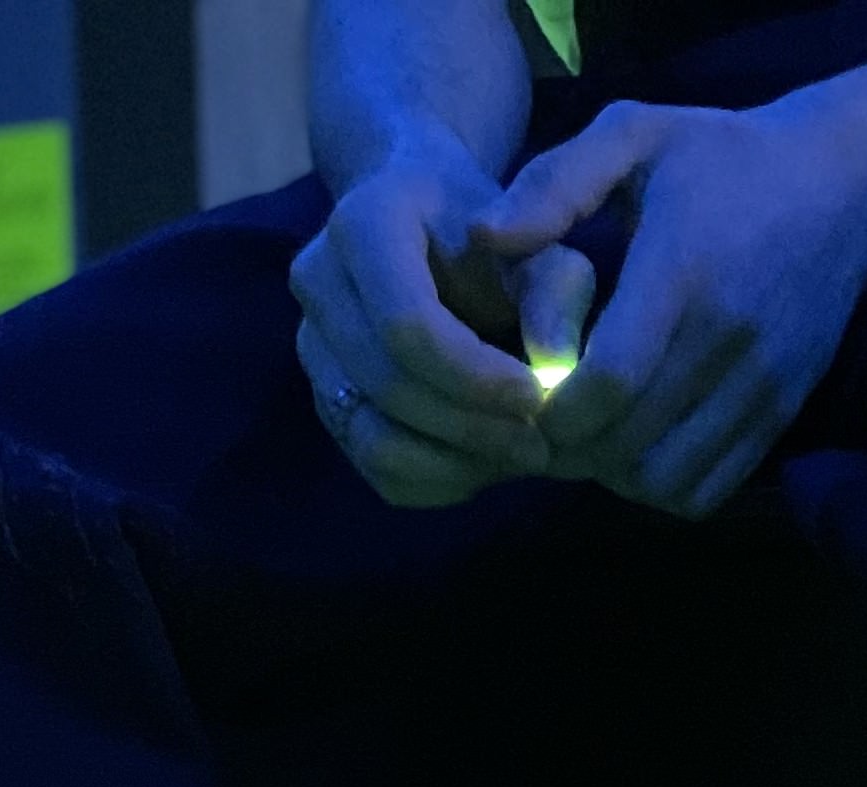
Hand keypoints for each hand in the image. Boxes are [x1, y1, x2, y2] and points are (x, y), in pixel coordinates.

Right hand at [290, 135, 558, 506]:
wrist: (432, 227)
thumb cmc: (495, 234)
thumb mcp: (538, 244)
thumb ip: (556, 297)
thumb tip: (554, 373)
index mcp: (364, 223)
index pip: (406, 326)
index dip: (474, 377)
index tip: (536, 397)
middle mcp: (318, 280)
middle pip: (388, 386)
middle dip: (471, 428)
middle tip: (539, 444)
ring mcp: (310, 345)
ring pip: (374, 440)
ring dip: (455, 466)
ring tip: (516, 457)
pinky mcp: (323, 397)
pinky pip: (373, 468)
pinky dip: (435, 482)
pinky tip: (483, 464)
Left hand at [475, 95, 866, 517]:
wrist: (844, 185)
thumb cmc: (723, 156)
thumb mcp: (635, 134)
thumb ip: (555, 182)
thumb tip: (484, 240)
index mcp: (683, 271)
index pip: (608, 383)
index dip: (552, 410)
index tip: (526, 396)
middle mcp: (728, 339)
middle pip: (627, 445)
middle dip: (570, 448)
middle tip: (543, 424)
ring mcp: (761, 386)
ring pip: (663, 481)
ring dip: (613, 474)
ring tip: (594, 434)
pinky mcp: (781, 415)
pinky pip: (706, 491)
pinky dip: (661, 487)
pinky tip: (641, 446)